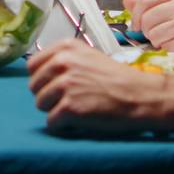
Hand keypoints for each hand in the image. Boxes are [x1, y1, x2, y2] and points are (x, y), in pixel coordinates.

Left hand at [26, 40, 173, 135]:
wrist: (141, 95)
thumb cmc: (116, 78)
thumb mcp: (88, 57)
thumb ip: (63, 60)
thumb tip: (39, 74)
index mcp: (65, 48)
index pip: (32, 65)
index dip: (42, 79)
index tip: (55, 85)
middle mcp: (62, 63)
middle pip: (34, 86)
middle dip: (48, 96)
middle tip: (70, 99)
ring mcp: (65, 85)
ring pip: (40, 104)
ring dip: (54, 110)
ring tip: (76, 109)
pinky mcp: (69, 108)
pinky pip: (51, 121)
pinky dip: (62, 126)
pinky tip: (78, 121)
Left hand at [126, 0, 173, 53]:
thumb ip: (156, 1)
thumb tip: (127, 0)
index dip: (136, 14)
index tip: (135, 24)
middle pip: (147, 18)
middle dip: (146, 30)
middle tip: (154, 34)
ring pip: (154, 34)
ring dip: (157, 41)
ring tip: (170, 39)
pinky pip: (165, 47)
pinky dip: (168, 49)